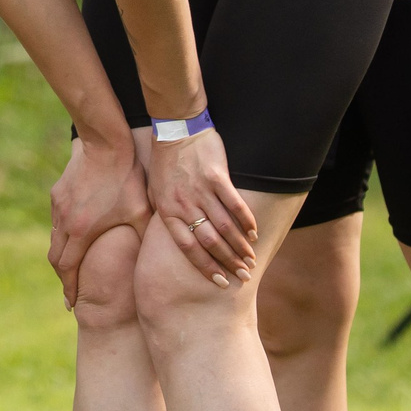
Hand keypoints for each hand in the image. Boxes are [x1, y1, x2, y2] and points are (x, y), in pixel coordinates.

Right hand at [48, 134, 147, 309]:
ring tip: (73, 267)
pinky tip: (75, 235)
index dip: (69, 289)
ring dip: (62, 256)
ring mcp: (58, 206)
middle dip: (63, 277)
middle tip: (71, 292)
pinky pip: (56, 221)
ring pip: (54, 239)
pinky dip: (62, 236)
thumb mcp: (142, 212)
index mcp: (82, 231)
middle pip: (56, 258)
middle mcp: (64, 221)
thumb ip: (145, 240)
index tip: (71, 305)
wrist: (105, 143)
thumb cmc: (127, 178)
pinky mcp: (58, 193)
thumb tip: (159, 264)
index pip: (69, 269)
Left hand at [144, 125, 256, 286]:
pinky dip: (246, 221)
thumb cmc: (166, 163)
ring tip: (251, 259)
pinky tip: (254, 233)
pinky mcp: (216, 176)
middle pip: (209, 241)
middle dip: (228, 262)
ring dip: (240, 246)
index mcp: (168, 210)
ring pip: (225, 226)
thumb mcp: (156, 192)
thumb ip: (165, 215)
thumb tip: (172, 241)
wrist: (176, 129)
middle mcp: (184, 203)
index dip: (205, 266)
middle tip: (243, 275)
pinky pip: (235, 204)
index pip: (188, 248)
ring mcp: (201, 190)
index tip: (219, 281)